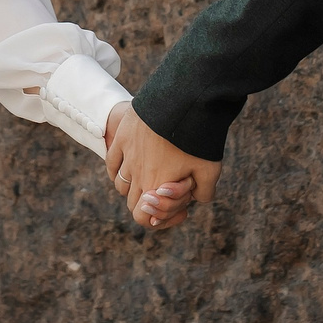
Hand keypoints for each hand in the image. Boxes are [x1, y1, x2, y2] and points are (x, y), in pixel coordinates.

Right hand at [103, 101, 218, 230]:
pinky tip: (128, 166)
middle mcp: (138, 175)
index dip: (156, 220)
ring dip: (132, 186)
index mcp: (157, 187)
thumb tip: (197, 200)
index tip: (178, 210)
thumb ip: (204, 192)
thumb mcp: (211, 169)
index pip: (142, 217)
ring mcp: (127, 156)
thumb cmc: (198, 138)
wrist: (183, 102)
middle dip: (149, 203)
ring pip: (120, 183)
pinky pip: (111, 162)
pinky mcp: (123, 137)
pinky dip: (117, 169)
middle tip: (168, 190)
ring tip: (150, 176)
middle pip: (132, 202)